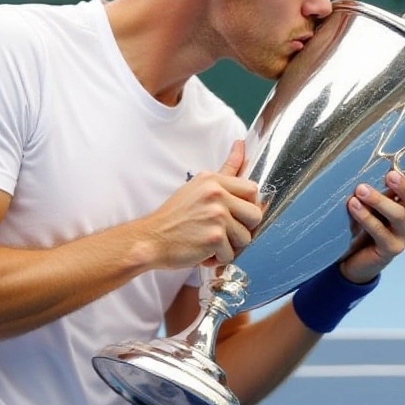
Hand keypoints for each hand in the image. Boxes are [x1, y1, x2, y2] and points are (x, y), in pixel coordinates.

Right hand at [142, 141, 262, 269]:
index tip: (236, 215)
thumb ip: (225, 171)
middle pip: (255, 214)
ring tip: (210, 242)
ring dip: (229, 246)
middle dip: (243, 228)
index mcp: (213, 180)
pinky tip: (203, 252)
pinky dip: (218, 259)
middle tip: (223, 232)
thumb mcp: (197, 187)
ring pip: (245, 238)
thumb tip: (241, 145)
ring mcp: (216, 215)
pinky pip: (231, 254)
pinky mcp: (214, 237)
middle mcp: (216, 194)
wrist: (150, 239)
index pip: (252, 189)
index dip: (248, 206)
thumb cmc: (174, 217)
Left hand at [339, 162, 404, 284]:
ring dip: (379, 200)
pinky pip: (379, 231)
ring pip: (398, 216)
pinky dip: (365, 217)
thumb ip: (389, 184)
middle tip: (390, 175)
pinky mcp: (390, 249)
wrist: (357, 256)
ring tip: (361, 189)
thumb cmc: (371, 219)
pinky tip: (354, 205)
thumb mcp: (382, 198)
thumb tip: (386, 160)